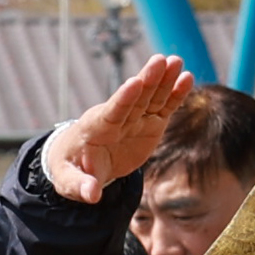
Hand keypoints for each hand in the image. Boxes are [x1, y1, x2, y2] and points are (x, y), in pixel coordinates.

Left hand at [39, 53, 203, 200]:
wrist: (80, 160)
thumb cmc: (71, 168)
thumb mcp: (68, 180)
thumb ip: (80, 185)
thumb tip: (93, 194)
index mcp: (94, 129)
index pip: (111, 113)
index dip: (123, 99)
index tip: (134, 82)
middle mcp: (116, 119)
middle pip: (134, 99)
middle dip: (147, 80)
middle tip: (160, 60)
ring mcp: (135, 120)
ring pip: (151, 98)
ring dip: (164, 80)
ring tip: (176, 61)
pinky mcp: (149, 124)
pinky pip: (163, 107)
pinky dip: (174, 94)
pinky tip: (186, 78)